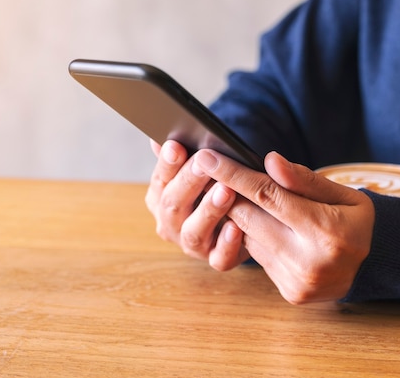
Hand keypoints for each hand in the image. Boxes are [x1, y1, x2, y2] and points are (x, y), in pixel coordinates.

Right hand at [145, 140, 249, 269]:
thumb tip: (158, 139)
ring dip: (208, 210)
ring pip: (194, 231)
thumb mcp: (198, 170)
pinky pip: (220, 257)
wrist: (240, 223)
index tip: (176, 146)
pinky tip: (236, 227)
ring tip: (225, 191)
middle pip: (173, 204)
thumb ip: (181, 156)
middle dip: (188, 182)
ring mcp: (193, 245)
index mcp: (161, 199)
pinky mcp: (217, 260)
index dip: (167, 164)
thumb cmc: (214, 189)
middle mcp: (171, 224)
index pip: (160, 180)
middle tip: (203, 163)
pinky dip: (227, 243)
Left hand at [192, 149, 374, 303]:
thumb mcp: (344, 194)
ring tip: (237, 195)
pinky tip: (263, 225)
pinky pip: (257, 257)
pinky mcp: (289, 292)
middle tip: (211, 171)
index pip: (267, 196)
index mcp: (326, 230)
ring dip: (239, 215)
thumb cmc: (356, 223)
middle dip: (227, 193)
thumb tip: (269, 161)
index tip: (207, 157)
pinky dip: (254, 237)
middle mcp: (308, 260)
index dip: (233, 174)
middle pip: (248, 218)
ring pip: (248, 237)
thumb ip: (305, 180)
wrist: (373, 268)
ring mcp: (297, 280)